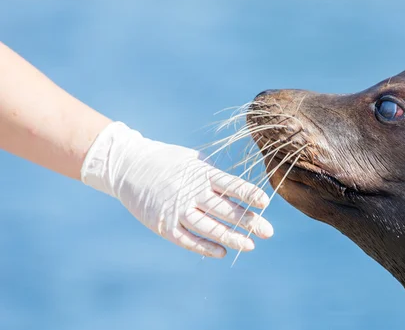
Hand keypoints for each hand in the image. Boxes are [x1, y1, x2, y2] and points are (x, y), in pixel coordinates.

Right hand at [80, 121, 272, 257]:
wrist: (128, 166)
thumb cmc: (168, 162)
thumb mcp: (193, 161)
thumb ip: (215, 177)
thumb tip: (242, 192)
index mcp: (201, 173)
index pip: (229, 184)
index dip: (247, 193)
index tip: (264, 202)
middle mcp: (190, 192)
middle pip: (223, 209)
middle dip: (247, 221)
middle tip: (267, 231)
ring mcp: (176, 209)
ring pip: (207, 227)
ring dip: (230, 237)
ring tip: (249, 245)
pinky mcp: (163, 224)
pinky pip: (186, 239)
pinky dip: (204, 247)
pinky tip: (221, 252)